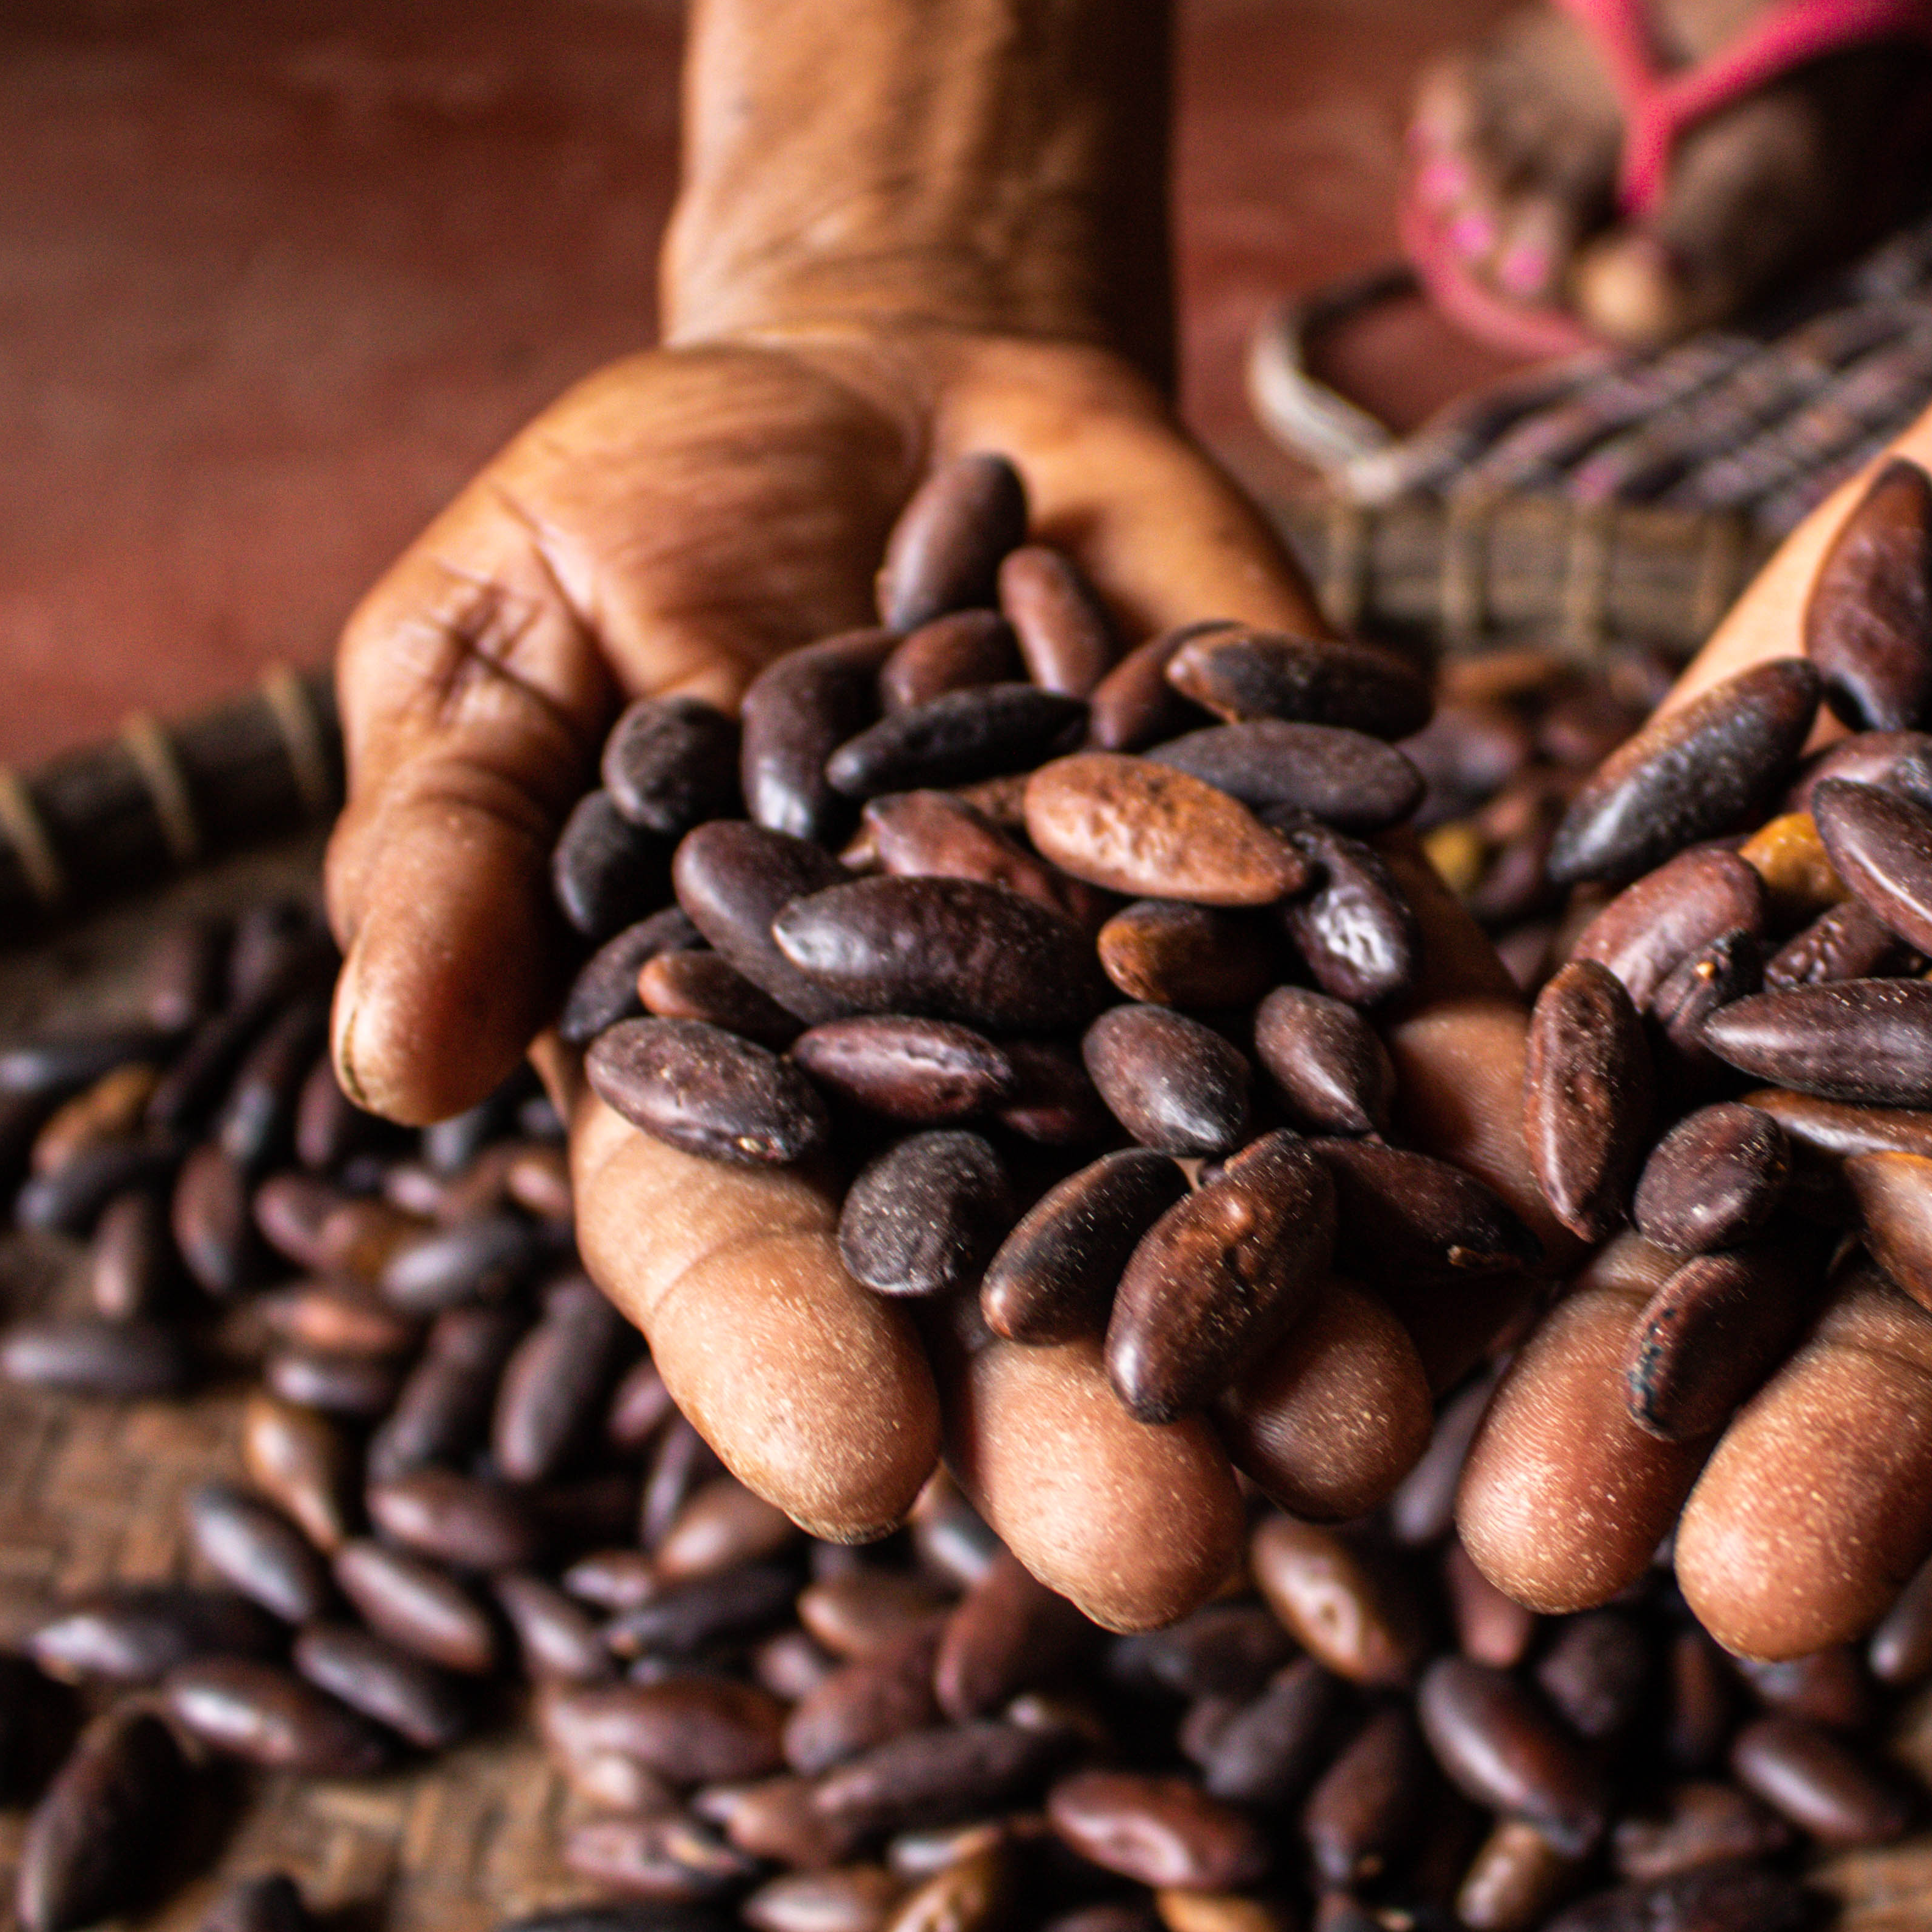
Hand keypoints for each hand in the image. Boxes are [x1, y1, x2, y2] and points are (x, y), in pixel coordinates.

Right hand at [328, 331, 1541, 1625]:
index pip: (741, 1259)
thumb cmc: (638, 523)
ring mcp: (1143, 991)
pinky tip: (1531, 1164)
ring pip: (1229, 1178)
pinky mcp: (1297, 876)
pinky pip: (1385, 988)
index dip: (791, 1366)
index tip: (862, 1470)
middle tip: (1174, 1543)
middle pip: (1017, 1280)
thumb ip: (453, 845)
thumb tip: (399, 1068)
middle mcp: (957, 1087)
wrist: (896, 388)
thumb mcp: (494, 648)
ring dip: (1315, 1301)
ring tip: (1386, 1413)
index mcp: (735, 1081)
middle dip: (1095, 1412)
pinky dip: (1456, 1072)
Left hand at [1460, 349, 1931, 1669]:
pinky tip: (1464, 1225)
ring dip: (1626, 1378)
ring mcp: (1835, 1036)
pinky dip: (1542, 1114)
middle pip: (1916, 1351)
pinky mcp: (1702, 901)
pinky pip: (1611, 1021)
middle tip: (1752, 1601)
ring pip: (1726, 1237)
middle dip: (1830, 1471)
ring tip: (1534, 1529)